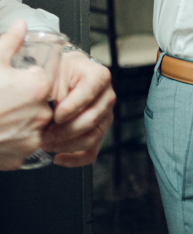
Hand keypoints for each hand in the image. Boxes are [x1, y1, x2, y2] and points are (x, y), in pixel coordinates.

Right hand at [0, 21, 52, 170]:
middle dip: (25, 101)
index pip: (42, 79)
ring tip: (2, 117)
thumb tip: (21, 26)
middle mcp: (42, 113)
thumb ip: (11, 42)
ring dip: (21, 121)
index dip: (26, 80)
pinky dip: (14, 140)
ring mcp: (32, 138)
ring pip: (33, 125)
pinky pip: (24, 145)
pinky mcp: (22, 157)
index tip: (14, 83)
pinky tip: (0, 133)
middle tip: (5, 101)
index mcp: (38, 87)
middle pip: (40, 102)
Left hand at [41, 51, 114, 167]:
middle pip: (91, 120)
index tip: (55, 116)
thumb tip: (49, 113)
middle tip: (44, 134)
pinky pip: (92, 152)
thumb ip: (55, 90)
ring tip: (47, 143)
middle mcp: (107, 96)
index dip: (71, 108)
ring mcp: (106, 115)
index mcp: (99, 76)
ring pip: (91, 138)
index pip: (88, 94)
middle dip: (64, 131)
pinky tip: (58, 157)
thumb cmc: (60, 74)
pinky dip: (74, 159)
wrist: (66, 76)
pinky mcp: (99, 131)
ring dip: (66, 145)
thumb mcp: (57, 73)